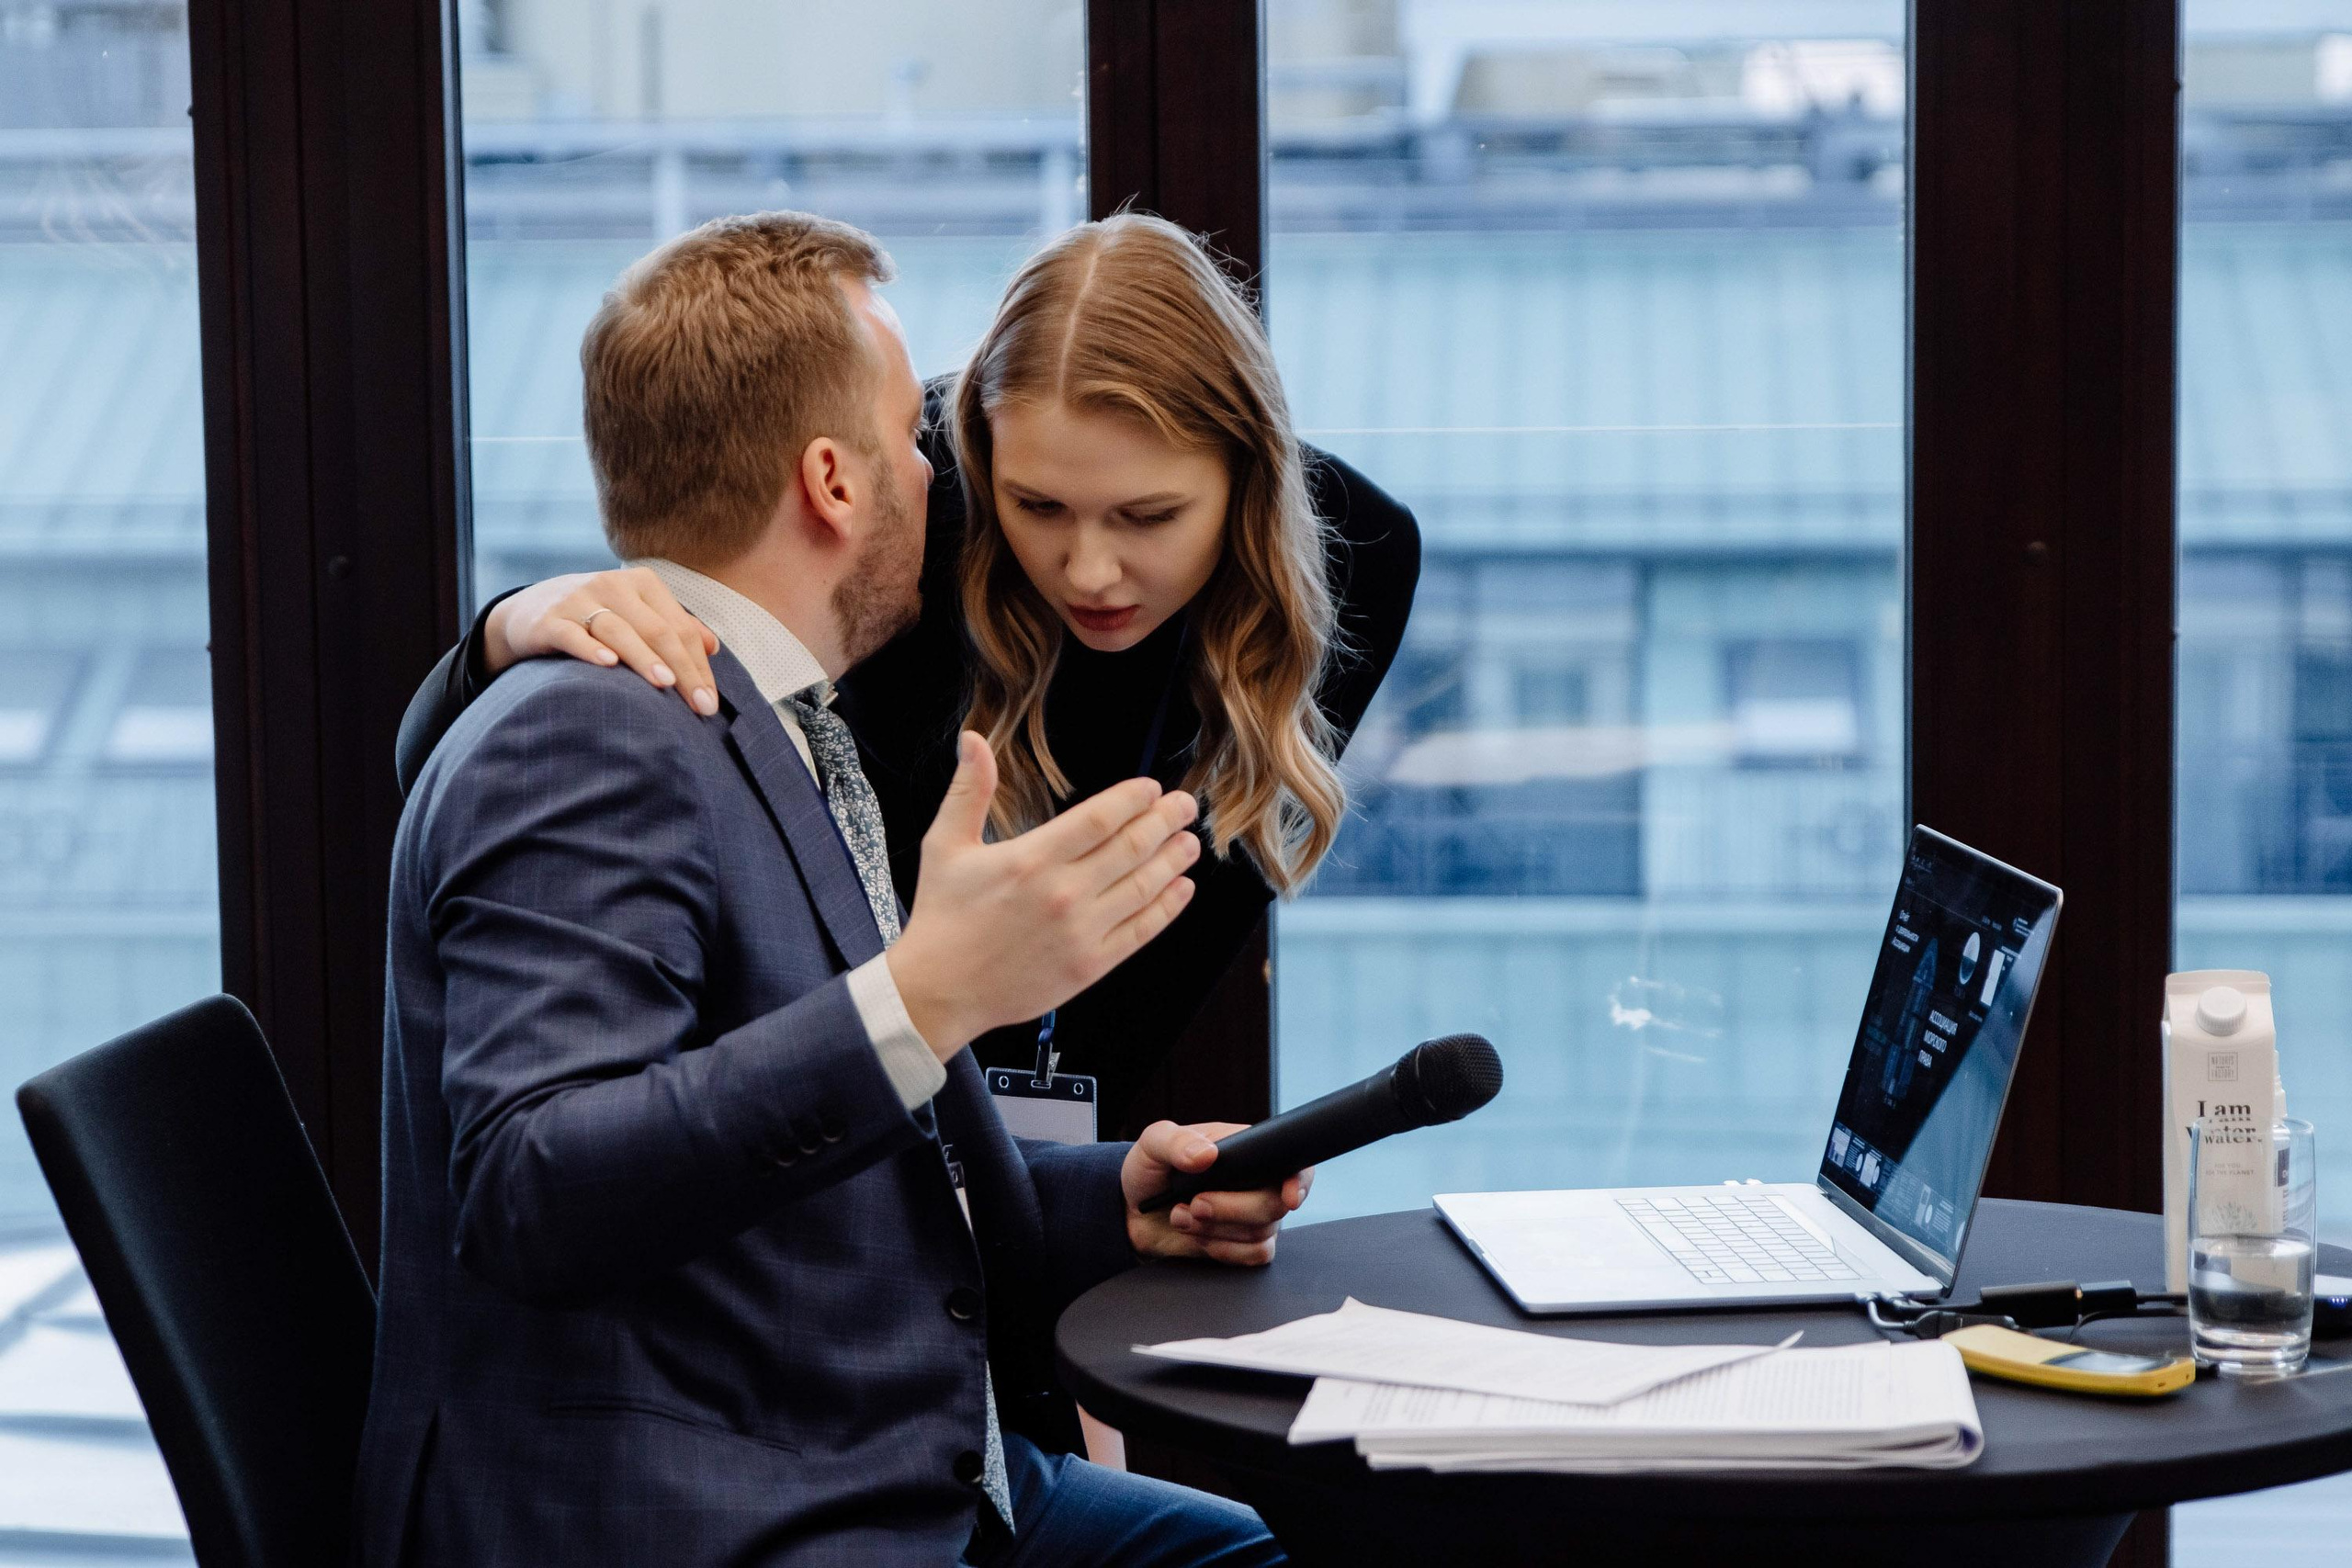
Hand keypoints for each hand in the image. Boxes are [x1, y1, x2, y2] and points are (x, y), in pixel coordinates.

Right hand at [484, 567, 720, 716]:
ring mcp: (578, 599)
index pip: (679, 628)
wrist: (528, 611)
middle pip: (656, 630)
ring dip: (643, 658)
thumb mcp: (635, 614)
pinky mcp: (549, 619)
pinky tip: (608, 664)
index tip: (709, 702)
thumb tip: (713, 647)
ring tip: (665, 684)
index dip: (699, 665)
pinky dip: (590, 649)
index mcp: (642, 583)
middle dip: (682, 669)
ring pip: (619, 630)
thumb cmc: (595, 617)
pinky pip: (572, 635)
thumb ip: (673, 627)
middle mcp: (612, 585)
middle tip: (699, 705)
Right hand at [886, 733, 1200, 1059]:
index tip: (1151, 788)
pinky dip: (1167, 908)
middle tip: (1185, 806)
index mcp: (1032, 859)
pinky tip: (1181, 889)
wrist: (939, 991)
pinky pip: (1140, 931)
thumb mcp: (945, 845)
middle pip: (1132, 847)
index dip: (1133, 799)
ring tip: (1190, 842)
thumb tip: (973, 739)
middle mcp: (1063, 893)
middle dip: (1165, 821)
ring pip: (1143, 887)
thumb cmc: (942, 917)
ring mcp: (1081, 932)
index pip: (1100, 819)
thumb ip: (968, 789)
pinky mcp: (1089, 966)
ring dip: (1173, 861)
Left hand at [1122, 1121, 1311, 1264]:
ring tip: (1183, 1216)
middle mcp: (1259, 1183)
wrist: (1135, 1214)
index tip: (1288, 1198)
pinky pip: (1255, 1256)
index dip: (1298, 1181)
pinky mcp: (1245, 1244)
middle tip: (1195, 1204)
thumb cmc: (1150, 1172)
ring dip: (1217, 1230)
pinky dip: (1223, 1250)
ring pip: (1262, 1233)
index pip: (1293, 1163)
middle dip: (1231, 1209)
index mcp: (1248, 1151)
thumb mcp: (1153, 1145)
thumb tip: (1206, 1155)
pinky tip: (1199, 1237)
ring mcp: (1254, 1216)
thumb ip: (1176, 1142)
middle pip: (1275, 1205)